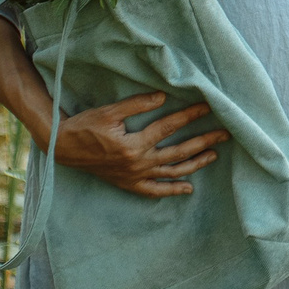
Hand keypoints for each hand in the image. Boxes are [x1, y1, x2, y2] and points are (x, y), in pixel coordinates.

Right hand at [49, 92, 228, 198]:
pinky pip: (154, 191)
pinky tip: (188, 189)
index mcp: (134, 144)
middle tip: (224, 133)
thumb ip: (137, 104)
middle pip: (179, 152)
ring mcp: (134, 176)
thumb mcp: (110, 111)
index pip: (169, 127)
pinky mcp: (129, 184)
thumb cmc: (86, 126)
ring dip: (195, 164)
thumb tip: (163, 96)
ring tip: (214, 155)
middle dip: (204, 141)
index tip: (207, 107)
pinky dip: (172, 190)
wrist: (64, 148)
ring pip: (172, 172)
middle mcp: (138, 164)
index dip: (190, 115)